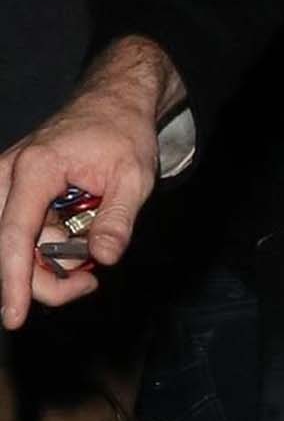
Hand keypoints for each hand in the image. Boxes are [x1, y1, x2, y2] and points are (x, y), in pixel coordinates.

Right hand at [0, 39, 172, 326]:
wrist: (111, 104)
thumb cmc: (122, 134)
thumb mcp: (134, 178)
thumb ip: (118, 220)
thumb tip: (103, 258)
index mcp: (35, 169)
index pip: (16, 234)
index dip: (14, 279)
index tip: (13, 317)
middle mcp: (9, 175)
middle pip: (11, 248)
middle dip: (46, 278)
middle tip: (92, 279)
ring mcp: (7, 183)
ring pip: (15, 246)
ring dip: (50, 263)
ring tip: (91, 249)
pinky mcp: (14, 193)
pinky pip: (22, 236)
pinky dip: (48, 249)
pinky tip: (76, 239)